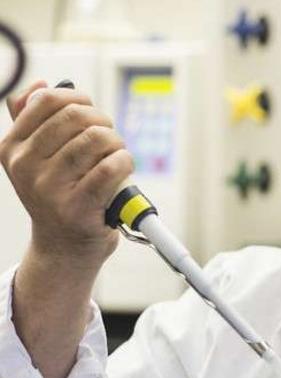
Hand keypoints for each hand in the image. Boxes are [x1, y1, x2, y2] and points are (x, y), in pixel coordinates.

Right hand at [0, 80, 131, 268]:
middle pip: (76, 117)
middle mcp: (25, 166)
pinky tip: (124, 167)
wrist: (65, 246)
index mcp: (12, 147)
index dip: (79, 99)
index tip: (91, 113)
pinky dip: (125, 162)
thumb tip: (41, 85)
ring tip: (117, 155)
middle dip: (103, 122)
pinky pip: (111, 168)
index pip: (47, 101)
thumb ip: (31, 121)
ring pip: (96, 139)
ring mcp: (50, 188)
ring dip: (117, 143)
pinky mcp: (78, 207)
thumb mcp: (36, 159)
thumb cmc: (59, 195)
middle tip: (110, 138)